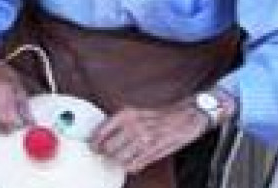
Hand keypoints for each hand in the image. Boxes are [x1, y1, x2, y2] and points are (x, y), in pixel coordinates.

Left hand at [89, 102, 209, 173]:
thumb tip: (100, 135)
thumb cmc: (158, 115)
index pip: (100, 132)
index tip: (93, 146)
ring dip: (118, 161)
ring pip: (119, 159)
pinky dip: (130, 166)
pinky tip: (132, 161)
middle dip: (105, 153)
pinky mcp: (153, 151)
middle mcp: (133, 126)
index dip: (94, 142)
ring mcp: (143, 140)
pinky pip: (133, 165)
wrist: (184, 117)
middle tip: (106, 153)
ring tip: (120, 158)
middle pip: (108, 148)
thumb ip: (118, 123)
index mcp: (126, 114)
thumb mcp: (135, 112)